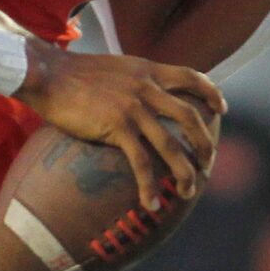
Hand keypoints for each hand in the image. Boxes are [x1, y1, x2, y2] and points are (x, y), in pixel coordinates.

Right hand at [20, 44, 225, 211]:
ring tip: (189, 190)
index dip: (211, 93)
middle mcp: (146, 88)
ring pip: (172, 144)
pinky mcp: (116, 127)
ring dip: (185, 170)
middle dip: (205, 142)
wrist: (47, 74)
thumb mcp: (113, 67)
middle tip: (208, 162)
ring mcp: (133, 108)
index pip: (191, 77)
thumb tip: (138, 93)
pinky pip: (140, 162)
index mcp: (147, 71)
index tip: (222, 108)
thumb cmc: (72, 74)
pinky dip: (149, 185)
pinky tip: (152, 202)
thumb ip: (132, 79)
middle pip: (191, 116)